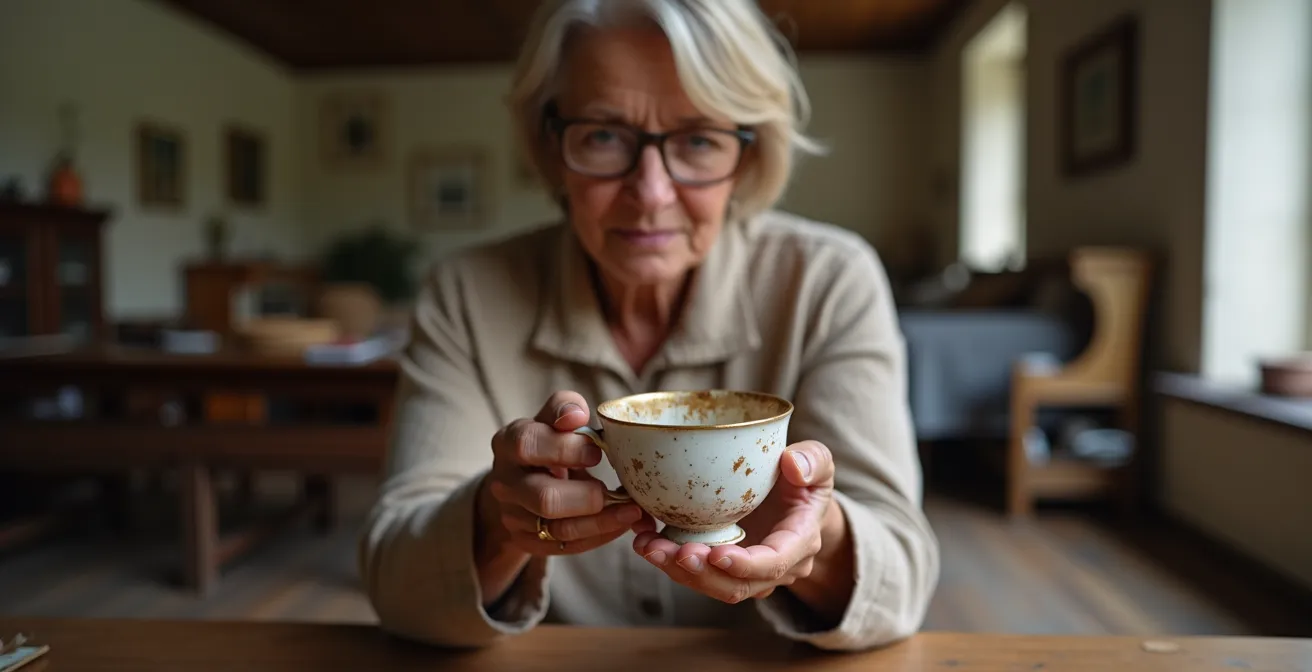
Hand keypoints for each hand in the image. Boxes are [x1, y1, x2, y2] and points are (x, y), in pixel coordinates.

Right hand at [477, 391, 653, 558]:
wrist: (521, 481)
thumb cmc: (546, 442)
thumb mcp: (550, 419)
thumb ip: (564, 407)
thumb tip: (577, 414)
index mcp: (508, 443)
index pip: (528, 444)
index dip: (565, 448)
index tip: (597, 451)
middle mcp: (505, 482)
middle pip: (544, 497)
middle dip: (587, 496)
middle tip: (616, 490)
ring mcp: (512, 516)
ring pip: (558, 529)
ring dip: (602, 522)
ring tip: (632, 511)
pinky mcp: (526, 540)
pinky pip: (565, 547)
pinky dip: (598, 537)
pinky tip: (619, 524)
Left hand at [632, 440, 838, 604]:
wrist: (795, 500)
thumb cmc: (804, 480)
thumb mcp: (817, 463)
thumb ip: (812, 460)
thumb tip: (792, 465)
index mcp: (799, 542)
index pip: (774, 563)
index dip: (744, 564)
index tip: (716, 554)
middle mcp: (774, 567)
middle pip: (736, 585)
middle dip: (702, 573)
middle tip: (672, 552)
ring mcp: (746, 572)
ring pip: (712, 584)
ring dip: (677, 570)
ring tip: (648, 546)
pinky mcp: (722, 567)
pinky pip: (696, 573)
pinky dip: (669, 560)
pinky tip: (645, 539)